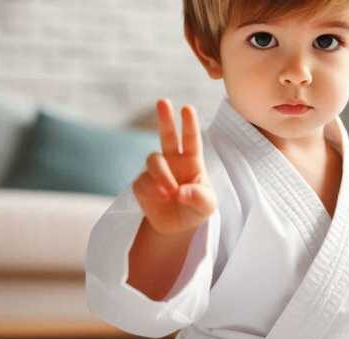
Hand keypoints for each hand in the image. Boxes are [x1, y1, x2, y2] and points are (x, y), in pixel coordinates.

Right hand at [132, 99, 217, 235]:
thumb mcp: (207, 206)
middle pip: (167, 135)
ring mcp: (156, 171)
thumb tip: (182, 192)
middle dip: (165, 118)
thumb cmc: (195, 210)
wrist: (176, 226)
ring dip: (162, 175)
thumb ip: (200, 198)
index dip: (189, 124)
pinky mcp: (142, 183)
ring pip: (153, 160)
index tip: (187, 109)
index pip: (191, 140)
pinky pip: (143, 180)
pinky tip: (160, 198)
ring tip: (170, 193)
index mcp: (192, 161)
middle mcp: (173, 161)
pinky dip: (152, 189)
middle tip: (163, 101)